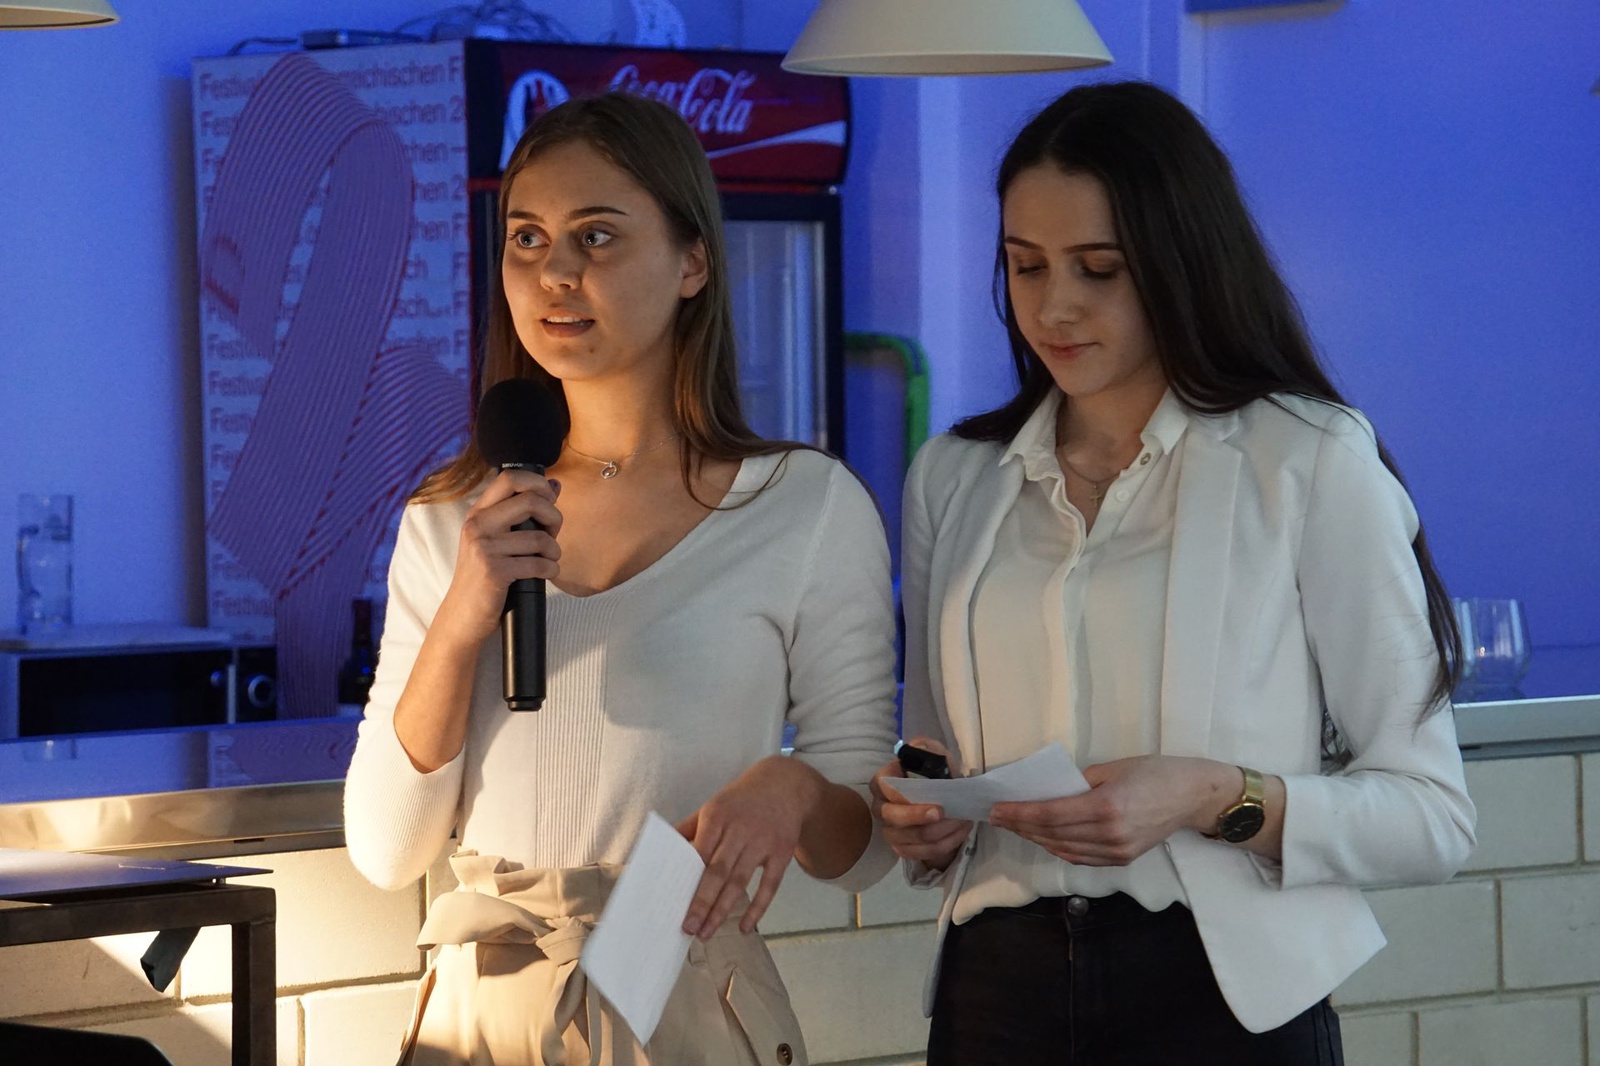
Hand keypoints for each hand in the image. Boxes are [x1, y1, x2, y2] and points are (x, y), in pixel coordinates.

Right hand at [434, 469, 562, 646]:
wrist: (462, 616)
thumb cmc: (487, 576)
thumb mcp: (496, 540)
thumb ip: (520, 513)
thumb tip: (555, 485)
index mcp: (478, 513)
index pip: (510, 478)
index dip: (538, 484)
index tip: (550, 502)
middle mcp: (477, 525)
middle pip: (531, 501)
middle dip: (554, 518)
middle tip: (552, 535)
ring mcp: (483, 547)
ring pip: (540, 538)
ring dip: (554, 552)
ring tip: (549, 560)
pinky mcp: (493, 571)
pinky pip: (538, 563)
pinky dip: (550, 570)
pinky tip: (545, 574)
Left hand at [677, 756, 821, 938]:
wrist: (784, 784)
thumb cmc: (741, 801)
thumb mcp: (713, 805)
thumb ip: (689, 828)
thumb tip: (662, 849)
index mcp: (717, 816)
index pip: (699, 852)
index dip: (686, 878)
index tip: (672, 902)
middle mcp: (740, 829)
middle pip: (718, 871)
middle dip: (702, 902)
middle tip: (689, 928)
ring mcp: (763, 842)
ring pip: (740, 881)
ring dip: (722, 910)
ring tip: (706, 932)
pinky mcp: (782, 853)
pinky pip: (769, 885)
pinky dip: (758, 908)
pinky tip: (744, 927)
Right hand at [869, 737, 970, 871]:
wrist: (944, 798)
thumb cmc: (935, 774)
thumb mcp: (934, 754)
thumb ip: (926, 748)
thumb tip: (919, 747)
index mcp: (882, 781)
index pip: (885, 788)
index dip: (904, 795)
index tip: (930, 800)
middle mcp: (880, 807)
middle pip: (893, 818)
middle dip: (920, 818)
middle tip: (945, 814)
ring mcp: (890, 830)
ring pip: (908, 839)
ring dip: (938, 833)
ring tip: (961, 822)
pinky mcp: (902, 847)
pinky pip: (920, 853)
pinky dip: (943, 845)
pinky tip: (959, 833)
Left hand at [990, 755, 1234, 864]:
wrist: (1195, 796)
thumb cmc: (1156, 772)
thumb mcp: (1114, 767)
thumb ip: (1080, 782)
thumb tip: (1050, 792)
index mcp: (1106, 807)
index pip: (1050, 814)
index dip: (1019, 814)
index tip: (996, 809)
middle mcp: (1109, 834)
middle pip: (1052, 834)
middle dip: (1020, 826)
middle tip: (997, 817)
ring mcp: (1117, 851)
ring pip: (1063, 849)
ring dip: (1036, 838)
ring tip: (1015, 826)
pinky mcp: (1122, 859)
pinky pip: (1080, 857)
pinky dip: (1058, 848)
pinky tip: (1044, 838)